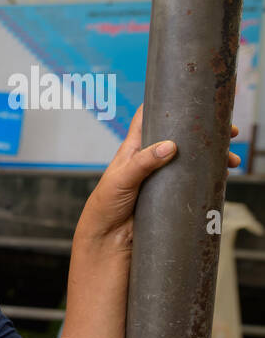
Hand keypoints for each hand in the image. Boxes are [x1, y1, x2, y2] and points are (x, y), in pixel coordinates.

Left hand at [79, 104, 240, 248]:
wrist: (107, 238)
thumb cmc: (106, 204)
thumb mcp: (121, 179)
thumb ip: (143, 162)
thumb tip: (169, 146)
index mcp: (134, 149)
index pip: (148, 119)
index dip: (167, 106)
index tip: (191, 99)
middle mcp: (149, 159)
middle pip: (180, 139)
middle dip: (204, 134)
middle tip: (230, 133)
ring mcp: (161, 177)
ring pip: (190, 161)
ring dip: (212, 158)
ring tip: (230, 160)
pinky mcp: (169, 195)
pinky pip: (192, 182)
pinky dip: (208, 177)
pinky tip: (222, 177)